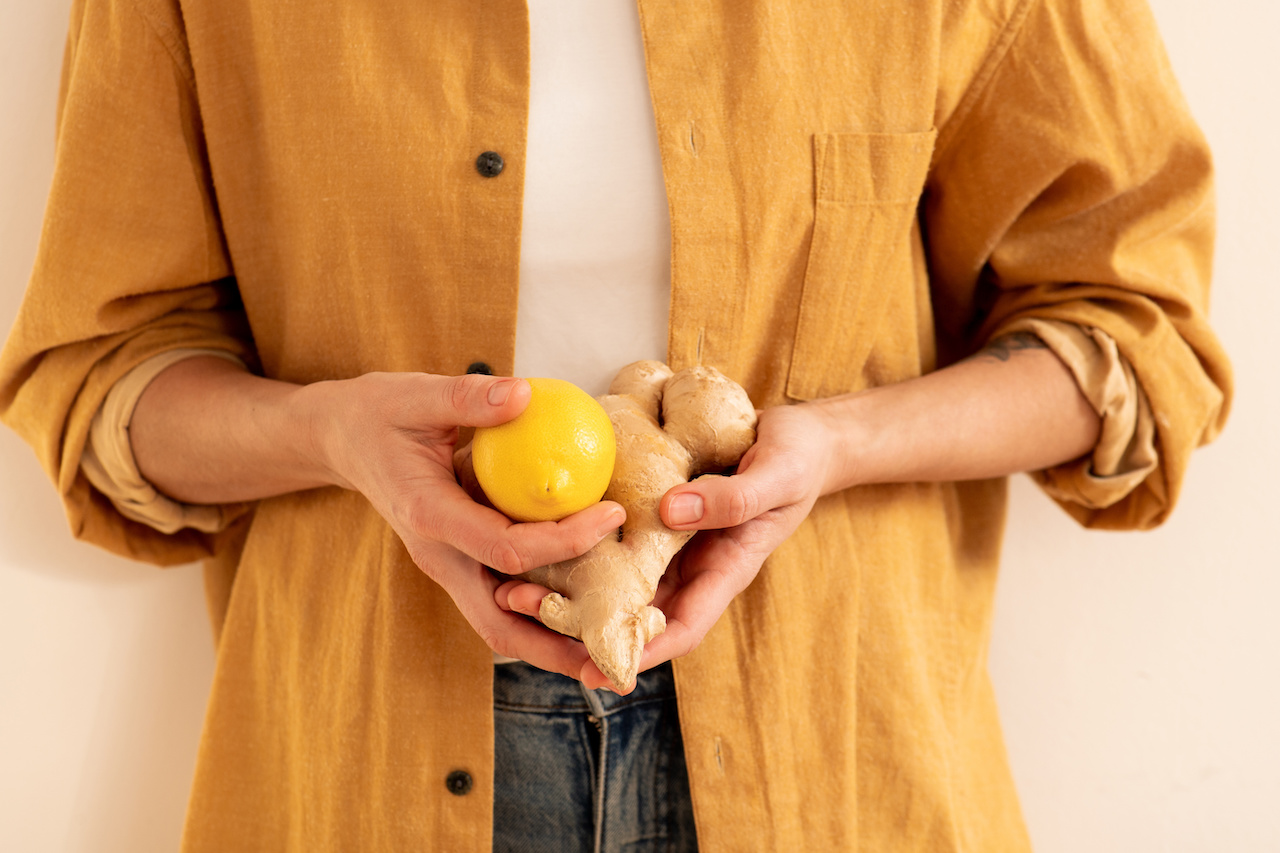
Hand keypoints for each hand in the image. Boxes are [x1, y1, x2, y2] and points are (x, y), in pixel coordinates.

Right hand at [313, 371, 624, 677]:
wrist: (342, 439)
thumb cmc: (379, 413)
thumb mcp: (416, 395)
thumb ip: (466, 396)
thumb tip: (524, 393)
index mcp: (429, 518)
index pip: (505, 549)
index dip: (563, 540)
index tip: (612, 515)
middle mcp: (439, 556)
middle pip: (500, 623)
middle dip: (555, 649)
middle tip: (614, 658)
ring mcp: (448, 566)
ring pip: (501, 624)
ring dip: (552, 644)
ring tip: (610, 652)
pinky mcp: (460, 563)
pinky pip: (504, 597)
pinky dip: (543, 611)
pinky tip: (590, 604)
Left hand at [496, 399, 839, 686]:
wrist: (800, 438)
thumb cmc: (798, 459)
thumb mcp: (777, 474)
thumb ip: (734, 498)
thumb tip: (673, 511)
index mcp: (726, 569)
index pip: (683, 626)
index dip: (642, 651)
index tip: (598, 666)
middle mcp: (693, 567)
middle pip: (637, 612)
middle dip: (583, 624)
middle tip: (525, 610)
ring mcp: (674, 545)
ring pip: (619, 582)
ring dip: (570, 589)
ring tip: (513, 582)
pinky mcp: (659, 518)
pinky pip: (618, 543)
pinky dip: (582, 548)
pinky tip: (540, 538)